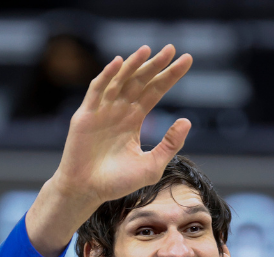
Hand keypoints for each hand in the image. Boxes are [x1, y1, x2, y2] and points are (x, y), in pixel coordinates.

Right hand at [50, 44, 192, 205]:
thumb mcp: (152, 165)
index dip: (170, 76)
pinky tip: (120, 63)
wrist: (88, 191)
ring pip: (120, 81)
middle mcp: (119, 110)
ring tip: (148, 50)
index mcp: (134, 119)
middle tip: (171, 48)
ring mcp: (102, 110)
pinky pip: (97, 90)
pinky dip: (107, 76)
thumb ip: (170, 144)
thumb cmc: (118, 181)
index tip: (187, 60)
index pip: (155, 91)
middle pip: (140, 81)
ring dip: (133, 65)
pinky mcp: (86, 115)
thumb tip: (187, 120)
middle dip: (155, 65)